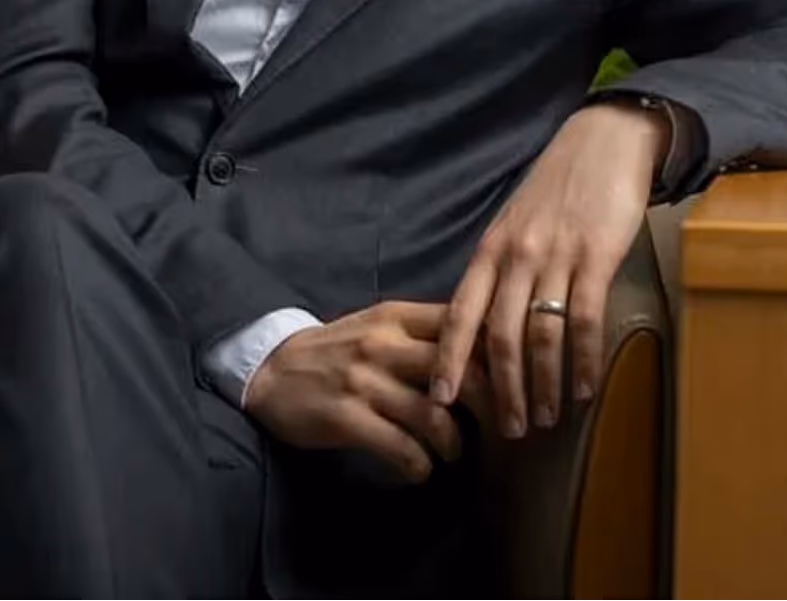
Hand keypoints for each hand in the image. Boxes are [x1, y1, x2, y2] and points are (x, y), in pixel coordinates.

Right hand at [244, 300, 485, 483]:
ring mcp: (364, 380)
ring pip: (434, 415)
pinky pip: (400, 447)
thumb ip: (425, 333)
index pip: (462, 326)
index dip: (496, 355)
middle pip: (460, 370)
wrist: (272, 370)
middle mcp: (384, 343)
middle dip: (490, 405)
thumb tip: (488, 349)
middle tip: (501, 428)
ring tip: (454, 453)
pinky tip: (419, 469)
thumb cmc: (339, 350)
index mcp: (397, 316)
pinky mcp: (346, 416)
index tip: (514, 381)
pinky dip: (419, 465)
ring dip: (454, 443)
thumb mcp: (380, 325)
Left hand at [429, 102, 666, 438]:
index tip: (438, 400)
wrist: (603, 141)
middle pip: (497, 336)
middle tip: (509, 431)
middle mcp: (516, 255)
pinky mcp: (595, 255)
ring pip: (539, 335)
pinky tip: (587, 387)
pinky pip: (584, 319)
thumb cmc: (559, 187)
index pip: (459, 312)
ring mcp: (555, 255)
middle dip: (500, 390)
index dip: (448, 359)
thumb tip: (489, 324)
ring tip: (548, 418)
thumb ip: (502, 269)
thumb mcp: (516, 224)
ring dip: (543, 385)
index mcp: (492, 249)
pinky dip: (584, 360)